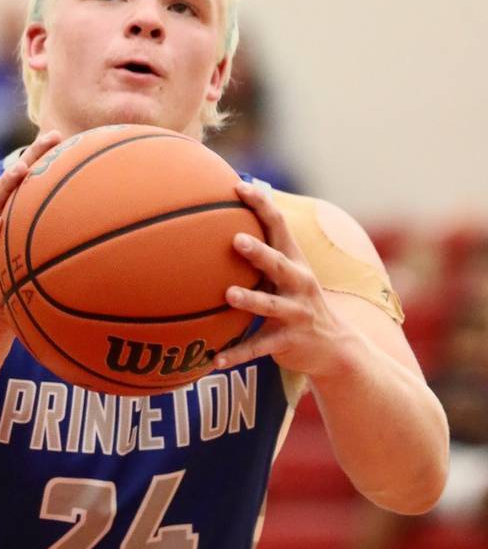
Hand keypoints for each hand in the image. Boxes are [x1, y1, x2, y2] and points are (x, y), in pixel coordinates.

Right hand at [0, 130, 61, 332]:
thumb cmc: (30, 288)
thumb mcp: (54, 265)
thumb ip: (71, 249)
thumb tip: (112, 242)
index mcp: (21, 217)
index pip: (34, 181)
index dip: (46, 157)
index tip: (66, 137)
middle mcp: (5, 219)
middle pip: (16, 180)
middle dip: (31, 156)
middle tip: (49, 138)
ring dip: (7, 185)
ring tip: (20, 170)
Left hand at [214, 181, 346, 377]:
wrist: (335, 347)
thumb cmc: (299, 301)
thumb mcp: (290, 273)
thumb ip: (265, 250)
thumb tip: (229, 218)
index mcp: (294, 261)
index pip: (279, 226)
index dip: (261, 205)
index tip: (238, 188)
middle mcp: (299, 284)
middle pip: (279, 264)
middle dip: (260, 252)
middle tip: (237, 240)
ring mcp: (295, 313)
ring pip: (270, 305)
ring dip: (250, 300)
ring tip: (229, 294)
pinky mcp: (288, 342)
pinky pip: (258, 349)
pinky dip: (236, 354)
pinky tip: (213, 361)